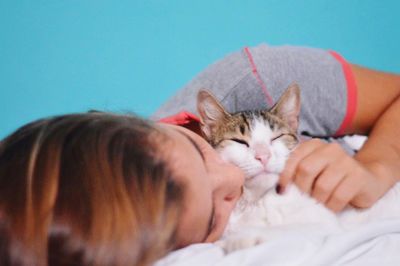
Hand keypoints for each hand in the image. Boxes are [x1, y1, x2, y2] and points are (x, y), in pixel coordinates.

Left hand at [279, 139, 394, 211]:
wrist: (368, 178)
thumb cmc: (333, 177)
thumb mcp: (314, 170)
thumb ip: (298, 172)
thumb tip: (280, 188)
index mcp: (315, 145)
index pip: (294, 158)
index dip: (285, 176)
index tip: (282, 190)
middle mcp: (330, 149)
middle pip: (305, 170)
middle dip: (303, 189)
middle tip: (308, 197)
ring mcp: (346, 161)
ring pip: (322, 186)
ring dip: (319, 200)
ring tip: (323, 201)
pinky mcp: (358, 177)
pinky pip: (338, 197)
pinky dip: (332, 206)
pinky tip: (334, 205)